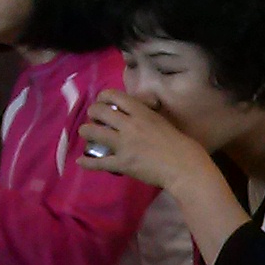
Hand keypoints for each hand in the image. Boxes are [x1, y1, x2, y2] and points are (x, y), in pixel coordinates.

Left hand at [78, 87, 211, 191]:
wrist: (185, 168)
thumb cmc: (181, 145)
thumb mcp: (163, 121)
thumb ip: (148, 114)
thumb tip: (141, 108)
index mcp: (142, 113)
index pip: (114, 96)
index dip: (103, 97)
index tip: (103, 102)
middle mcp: (129, 125)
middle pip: (98, 111)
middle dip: (93, 113)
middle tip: (95, 119)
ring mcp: (124, 145)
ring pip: (93, 132)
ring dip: (86, 131)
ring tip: (86, 133)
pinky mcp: (122, 163)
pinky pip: (98, 162)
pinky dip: (87, 162)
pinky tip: (80, 161)